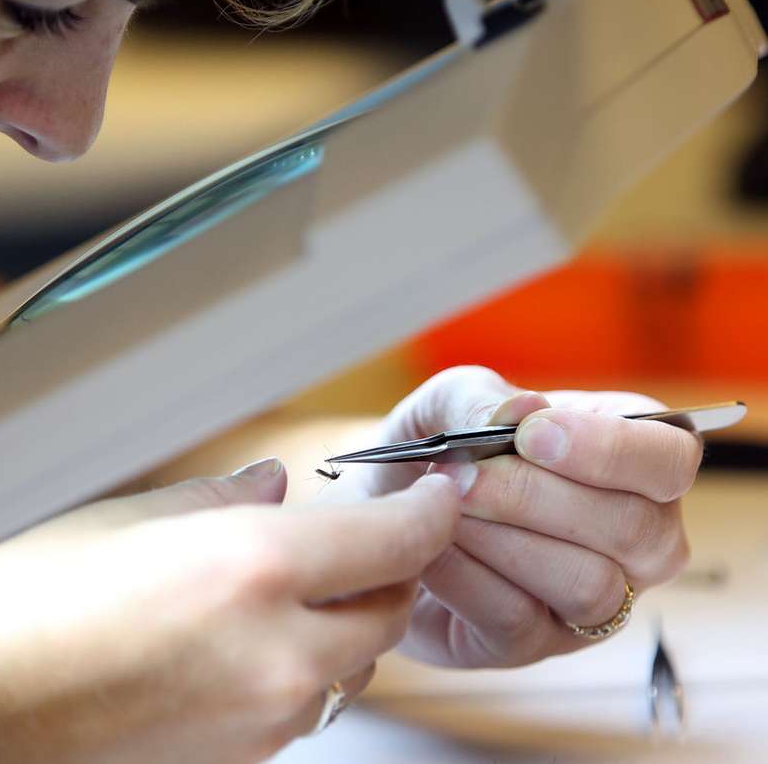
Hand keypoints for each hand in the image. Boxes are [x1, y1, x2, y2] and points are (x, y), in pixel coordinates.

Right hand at [0, 461, 459, 763]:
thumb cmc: (11, 609)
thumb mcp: (116, 520)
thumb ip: (217, 497)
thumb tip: (273, 485)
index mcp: (248, 571)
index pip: (392, 539)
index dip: (429, 510)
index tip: (440, 492)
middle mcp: (274, 655)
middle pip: (387, 608)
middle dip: (384, 566)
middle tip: (350, 530)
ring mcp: (260, 723)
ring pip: (348, 663)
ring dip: (338, 620)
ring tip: (281, 583)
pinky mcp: (237, 763)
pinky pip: (300, 706)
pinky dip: (296, 665)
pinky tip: (235, 638)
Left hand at [363, 366, 700, 668]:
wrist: (370, 513)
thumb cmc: (432, 451)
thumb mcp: (445, 403)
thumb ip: (479, 396)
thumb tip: (522, 412)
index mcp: (629, 460)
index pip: (670, 458)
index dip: (610, 449)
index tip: (530, 436)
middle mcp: (632, 537)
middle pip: (634, 528)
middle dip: (534, 496)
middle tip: (460, 475)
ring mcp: (590, 601)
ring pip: (587, 584)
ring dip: (501, 539)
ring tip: (442, 508)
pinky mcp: (533, 645)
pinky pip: (520, 620)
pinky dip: (465, 577)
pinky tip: (429, 549)